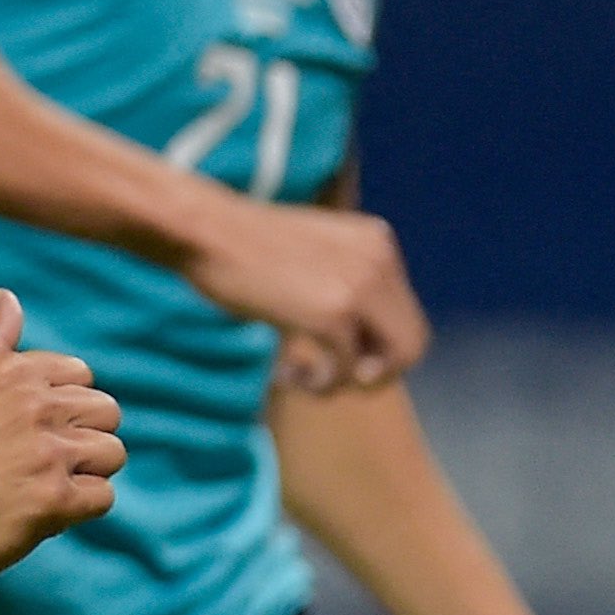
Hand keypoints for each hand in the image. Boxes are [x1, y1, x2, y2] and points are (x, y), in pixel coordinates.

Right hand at [0, 288, 123, 593]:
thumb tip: (6, 295)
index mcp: (7, 371)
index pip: (79, 373)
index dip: (61, 406)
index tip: (28, 430)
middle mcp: (31, 403)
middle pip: (106, 410)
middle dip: (82, 437)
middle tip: (40, 461)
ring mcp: (45, 451)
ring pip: (112, 452)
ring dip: (85, 474)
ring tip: (42, 486)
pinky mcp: (54, 498)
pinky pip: (103, 497)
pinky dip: (78, 510)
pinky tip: (43, 512)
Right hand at [179, 187, 429, 390]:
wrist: (204, 230)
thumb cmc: (240, 242)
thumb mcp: (310, 248)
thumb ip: (341, 277)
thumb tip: (358, 335)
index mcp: (378, 241)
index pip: (404, 313)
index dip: (373, 345)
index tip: (330, 350)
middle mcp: (379, 261)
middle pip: (410, 343)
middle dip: (373, 372)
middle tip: (329, 378)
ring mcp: (359, 288)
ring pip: (390, 363)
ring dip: (348, 383)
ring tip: (307, 380)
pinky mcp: (333, 315)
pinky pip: (346, 372)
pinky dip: (319, 385)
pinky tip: (285, 374)